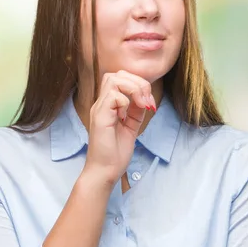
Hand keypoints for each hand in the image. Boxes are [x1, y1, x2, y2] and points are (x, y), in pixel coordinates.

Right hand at [82, 70, 156, 186]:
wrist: (105, 172)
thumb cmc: (115, 153)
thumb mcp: (132, 126)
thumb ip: (136, 110)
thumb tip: (145, 97)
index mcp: (108, 105)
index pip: (120, 79)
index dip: (138, 84)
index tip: (148, 104)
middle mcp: (101, 104)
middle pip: (116, 74)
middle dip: (138, 83)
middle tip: (147, 103)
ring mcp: (99, 109)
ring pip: (114, 80)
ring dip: (133, 89)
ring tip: (141, 106)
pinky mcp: (100, 118)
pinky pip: (112, 96)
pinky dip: (126, 102)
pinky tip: (127, 117)